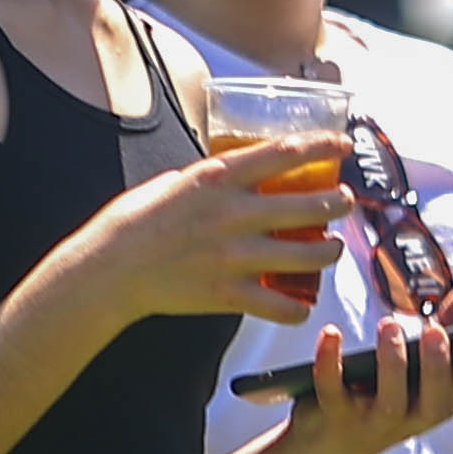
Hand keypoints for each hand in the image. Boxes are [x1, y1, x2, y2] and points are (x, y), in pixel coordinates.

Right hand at [74, 137, 352, 326]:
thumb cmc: (135, 220)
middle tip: (344, 202)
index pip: (285, 153)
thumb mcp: (175, 181)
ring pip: (308, 255)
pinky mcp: (229, 293)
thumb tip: (240, 172)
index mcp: (218, 178)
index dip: (323, 147)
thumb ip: (213, 178)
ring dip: (329, 252)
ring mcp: (235, 256)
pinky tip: (302, 305)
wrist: (109, 268)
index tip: (343, 145)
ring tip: (331, 249)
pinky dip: (298, 308)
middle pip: (310, 205)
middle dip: (338, 203)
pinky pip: (281, 306)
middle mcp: (234, 214)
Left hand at [255, 311, 452, 453]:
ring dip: (392, 362)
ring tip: (390, 324)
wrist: (330, 443)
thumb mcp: (417, 361)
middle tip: (434, 330)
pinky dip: (330, 363)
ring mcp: (374, 422)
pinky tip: (331, 333)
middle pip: (433, 400)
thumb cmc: (383, 391)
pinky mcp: (336, 418)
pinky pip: (332, 392)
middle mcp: (412, 416)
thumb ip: (448, 322)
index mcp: (438, 400)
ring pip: (390, 401)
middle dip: (436, 365)